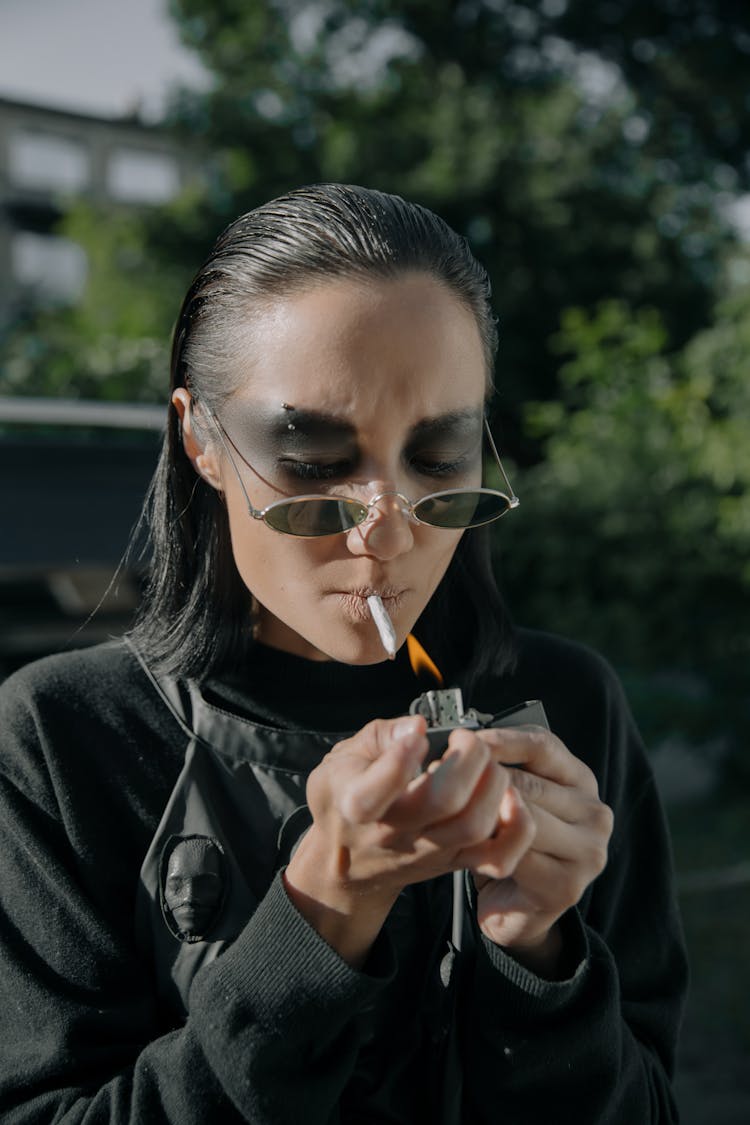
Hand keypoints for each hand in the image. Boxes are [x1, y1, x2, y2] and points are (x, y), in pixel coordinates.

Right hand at [283, 715, 534, 965]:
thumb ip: (380, 736)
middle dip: (468, 757)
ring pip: (476, 825)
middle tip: (464, 739)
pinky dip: (517, 826)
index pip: (376, 793)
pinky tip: (509, 796)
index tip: (417, 735)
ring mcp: (429, 851)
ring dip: (493, 782)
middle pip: (445, 802)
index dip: (400, 758)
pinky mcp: (455, 861)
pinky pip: (500, 856)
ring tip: (484, 762)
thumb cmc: (344, 799)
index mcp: (356, 805)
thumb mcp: (341, 759)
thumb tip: (418, 726)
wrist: (348, 861)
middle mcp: (395, 834)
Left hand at [470, 726, 613, 973]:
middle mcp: (593, 812)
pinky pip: (519, 857)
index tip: (466, 740)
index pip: (544, 746)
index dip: (502, 740)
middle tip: (441, 776)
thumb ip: (501, 769)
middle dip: (483, 780)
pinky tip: (466, 845)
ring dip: (482, 816)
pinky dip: (488, 850)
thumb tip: (463, 741)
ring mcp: (587, 851)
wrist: (517, 908)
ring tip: (448, 810)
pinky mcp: (568, 885)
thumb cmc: (508, 842)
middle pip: (530, 784)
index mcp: (580, 780)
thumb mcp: (510, 796)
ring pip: (524, 821)